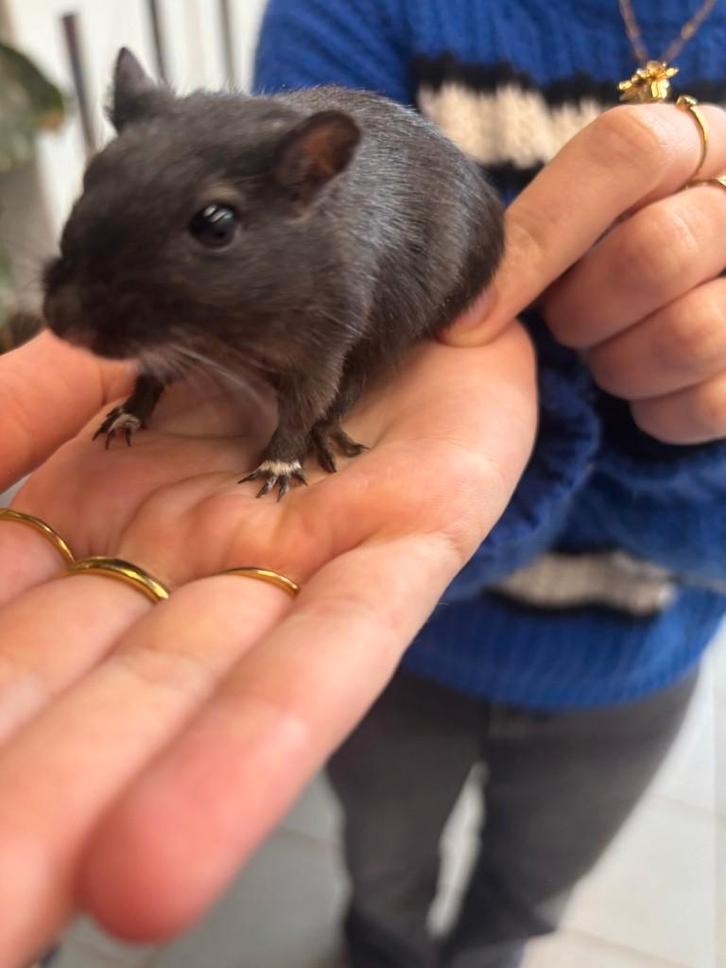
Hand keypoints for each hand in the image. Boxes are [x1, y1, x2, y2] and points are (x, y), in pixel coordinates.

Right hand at [0, 327, 534, 963]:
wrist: (411, 280)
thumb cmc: (265, 305)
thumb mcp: (124, 350)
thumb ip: (38, 395)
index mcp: (108, 518)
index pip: (12, 619)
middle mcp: (191, 566)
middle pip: (91, 689)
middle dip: (23, 786)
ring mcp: (294, 569)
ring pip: (200, 693)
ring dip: (112, 794)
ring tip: (33, 901)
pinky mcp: (402, 550)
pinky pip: (336, 648)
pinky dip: (259, 742)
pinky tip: (172, 853)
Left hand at [444, 101, 725, 443]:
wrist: (673, 315)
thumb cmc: (595, 264)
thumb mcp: (563, 228)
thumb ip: (526, 235)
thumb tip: (463, 309)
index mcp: (689, 144)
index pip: (626, 152)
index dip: (540, 241)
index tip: (471, 321)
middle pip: (658, 250)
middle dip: (584, 311)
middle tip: (565, 325)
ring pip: (692, 333)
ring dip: (621, 364)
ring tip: (604, 358)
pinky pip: (715, 403)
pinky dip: (660, 414)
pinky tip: (642, 398)